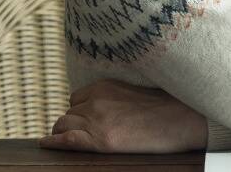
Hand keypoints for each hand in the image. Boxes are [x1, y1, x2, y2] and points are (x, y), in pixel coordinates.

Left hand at [38, 79, 206, 153]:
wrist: (184, 119)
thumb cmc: (168, 106)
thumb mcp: (136, 91)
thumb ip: (115, 96)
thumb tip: (106, 107)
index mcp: (105, 85)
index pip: (77, 99)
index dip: (80, 111)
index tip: (89, 120)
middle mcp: (97, 100)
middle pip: (69, 114)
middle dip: (73, 123)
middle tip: (88, 133)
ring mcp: (97, 120)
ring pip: (63, 125)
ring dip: (67, 133)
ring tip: (79, 140)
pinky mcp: (100, 141)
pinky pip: (65, 140)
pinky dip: (53, 142)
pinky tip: (46, 144)